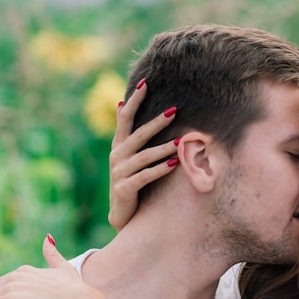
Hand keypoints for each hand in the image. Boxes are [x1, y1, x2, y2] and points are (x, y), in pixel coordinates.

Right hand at [109, 79, 178, 230]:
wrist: (124, 214)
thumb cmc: (131, 181)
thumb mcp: (128, 156)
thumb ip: (127, 133)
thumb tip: (121, 103)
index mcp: (119, 146)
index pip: (125, 118)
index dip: (134, 101)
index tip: (145, 83)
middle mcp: (117, 156)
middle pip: (138, 135)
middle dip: (156, 123)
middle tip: (174, 111)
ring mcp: (119, 173)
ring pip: (144, 157)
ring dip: (164, 149)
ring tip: (181, 142)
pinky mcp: (125, 188)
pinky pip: (145, 176)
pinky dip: (160, 170)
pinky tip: (174, 164)